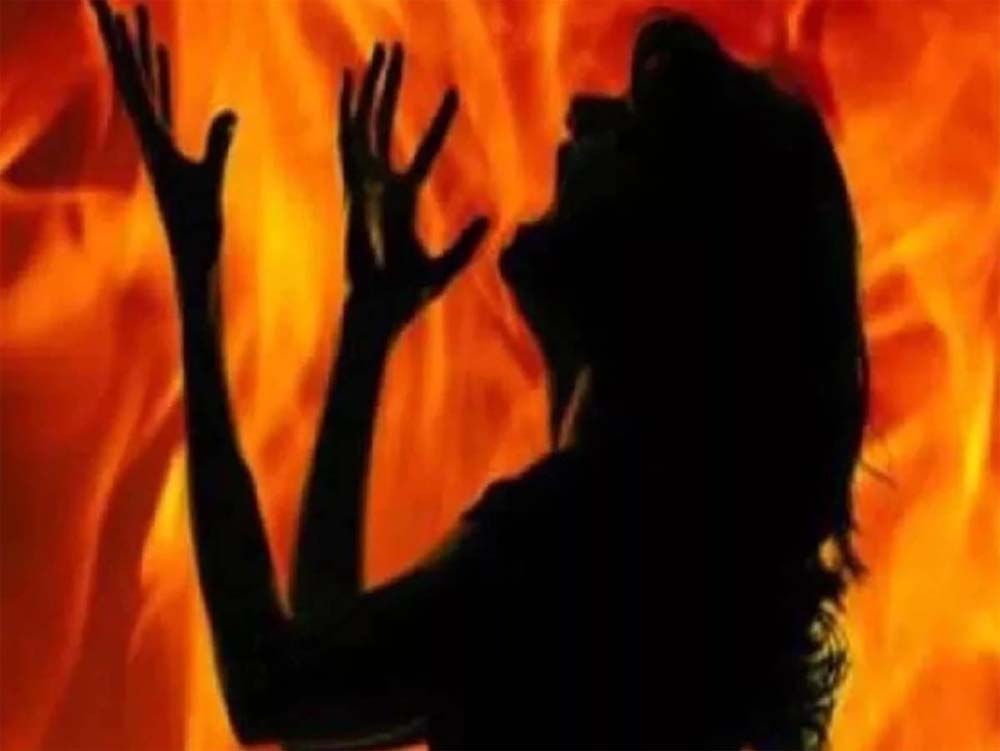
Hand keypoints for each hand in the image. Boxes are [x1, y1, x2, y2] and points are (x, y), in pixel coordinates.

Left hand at [90, 1, 236, 287]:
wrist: (194, 262)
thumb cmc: (200, 230)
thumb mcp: (210, 184)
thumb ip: (218, 146)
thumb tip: (230, 112)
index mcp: (151, 141)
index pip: (131, 83)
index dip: (121, 45)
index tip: (108, 9)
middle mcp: (147, 136)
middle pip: (130, 76)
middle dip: (121, 37)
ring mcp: (157, 141)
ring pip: (144, 84)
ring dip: (139, 49)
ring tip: (135, 12)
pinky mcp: (171, 148)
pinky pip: (162, 100)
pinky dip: (160, 73)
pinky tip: (161, 54)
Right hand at [339, 43, 488, 334]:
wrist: (378, 312)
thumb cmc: (407, 296)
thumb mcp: (446, 267)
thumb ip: (467, 243)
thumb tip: (492, 216)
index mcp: (404, 200)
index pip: (424, 152)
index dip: (437, 123)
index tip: (452, 92)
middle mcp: (381, 186)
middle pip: (386, 124)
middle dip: (391, 87)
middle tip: (396, 48)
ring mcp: (364, 186)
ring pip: (367, 124)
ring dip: (373, 88)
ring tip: (379, 52)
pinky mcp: (352, 192)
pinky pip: (350, 143)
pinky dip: (349, 112)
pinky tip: (350, 82)